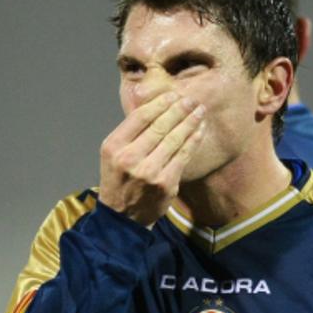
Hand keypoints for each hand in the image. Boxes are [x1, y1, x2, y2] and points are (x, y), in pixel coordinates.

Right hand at [97, 92, 205, 226]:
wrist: (123, 217)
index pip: (140, 117)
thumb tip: (158, 106)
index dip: (160, 103)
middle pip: (160, 126)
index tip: (173, 95)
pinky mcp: (166, 183)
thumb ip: (130, 133)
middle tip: (191, 100)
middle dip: (179, 110)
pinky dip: (194, 140)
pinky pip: (184, 155)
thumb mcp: (113, 154)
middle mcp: (130, 158)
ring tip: (199, 111)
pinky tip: (200, 130)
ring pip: (175, 139)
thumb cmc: (119, 180)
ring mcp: (149, 172)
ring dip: (190, 122)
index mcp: (114, 146)